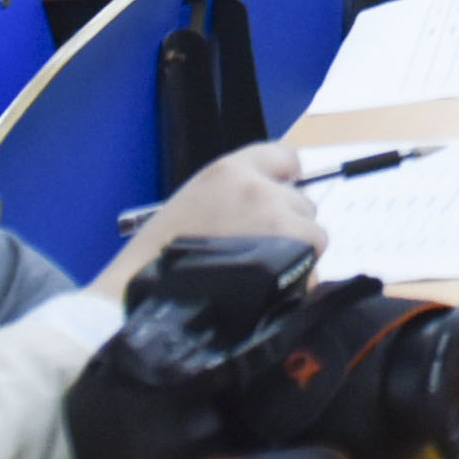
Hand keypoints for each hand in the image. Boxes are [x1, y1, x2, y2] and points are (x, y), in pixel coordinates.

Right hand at [91, 144, 317, 301]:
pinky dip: (301, 277)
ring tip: (263, 275)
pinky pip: (313, 264)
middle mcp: (260, 188)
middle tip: (261, 252)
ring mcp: (278, 221)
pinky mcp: (291, 256)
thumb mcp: (190, 207)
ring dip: (297, 252)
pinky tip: (273, 290)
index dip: (286, 180)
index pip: (285, 157)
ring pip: (312, 233)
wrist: (145, 301)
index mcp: (229, 170)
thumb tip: (268, 213)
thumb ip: (232, 200)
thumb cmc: (157, 261)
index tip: (280, 200)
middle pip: (301, 201)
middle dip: (288, 224)